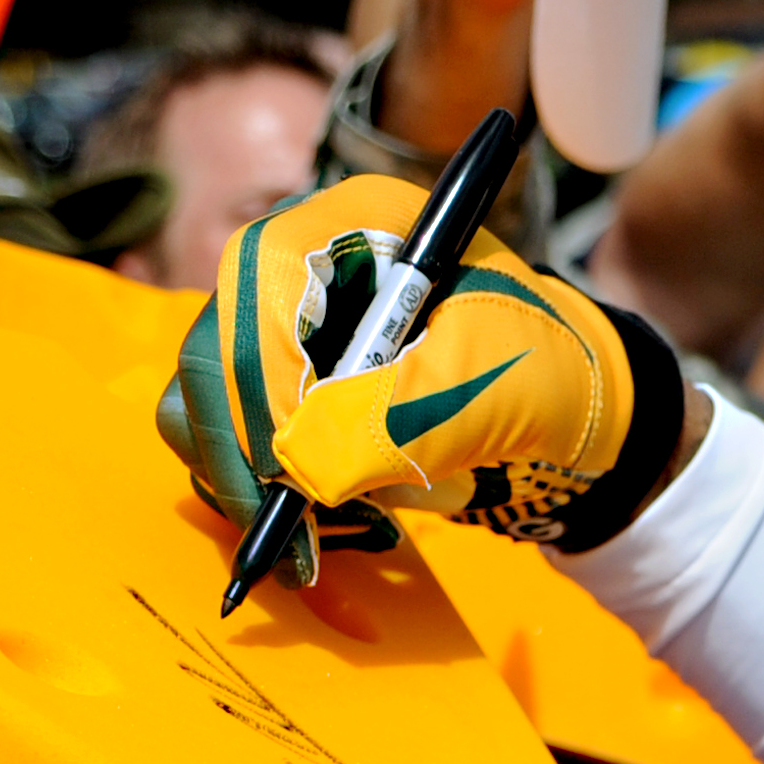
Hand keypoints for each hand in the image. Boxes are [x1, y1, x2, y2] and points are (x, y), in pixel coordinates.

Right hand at [168, 177, 680, 566]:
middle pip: (212, 355)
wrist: (557, 403)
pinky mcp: (274, 391)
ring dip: (256, 480)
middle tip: (286, 537)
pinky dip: (270, 496)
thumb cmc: (536, 369)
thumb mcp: (488, 387)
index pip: (260, 289)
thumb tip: (306, 469)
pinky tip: (340, 518)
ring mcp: (277, 332)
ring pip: (206, 409)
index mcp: (348, 225)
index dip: (262, 381)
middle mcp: (295, 270)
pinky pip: (233, 450)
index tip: (294, 468)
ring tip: (338, 527)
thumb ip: (404, 417)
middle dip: (245, 453)